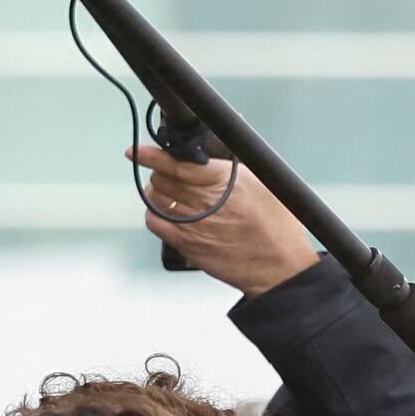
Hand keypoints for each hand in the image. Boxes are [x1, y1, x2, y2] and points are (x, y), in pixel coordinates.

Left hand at [128, 144, 319, 296]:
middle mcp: (207, 202)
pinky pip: (156, 223)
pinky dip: (153, 213)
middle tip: (165, 172)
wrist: (277, 264)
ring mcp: (193, 225)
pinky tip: (162, 211)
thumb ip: (229, 171)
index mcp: (227, 182)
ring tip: (164, 190)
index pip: (180, 165)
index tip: (137, 152)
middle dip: (160, 172)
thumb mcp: (262, 184)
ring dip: (156, 191)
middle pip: (164, 180)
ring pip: (156, 199)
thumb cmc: (276, 224)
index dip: (155, 157)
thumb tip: (204, 159)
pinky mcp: (186, 244)